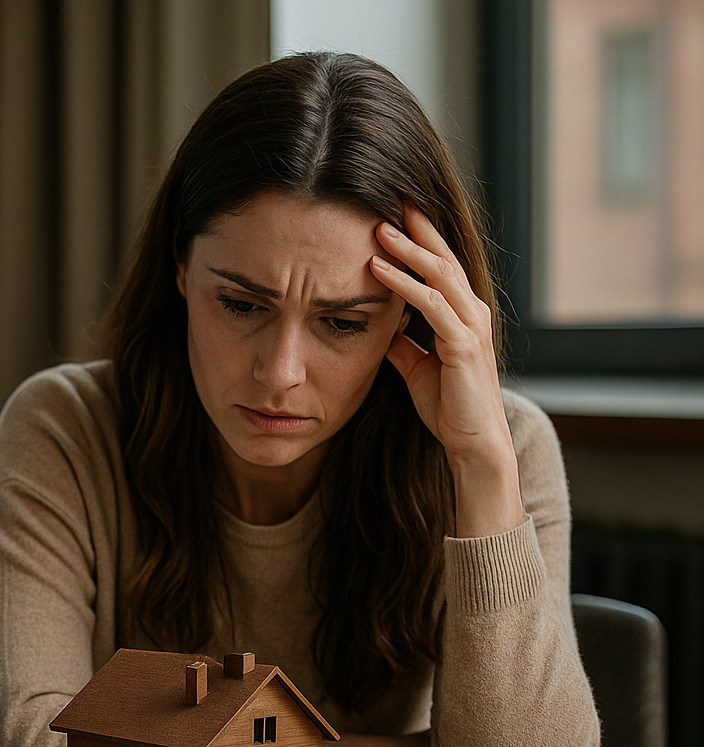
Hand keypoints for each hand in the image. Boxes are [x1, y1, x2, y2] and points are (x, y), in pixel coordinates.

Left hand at [370, 204, 523, 536]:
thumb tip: (378, 323)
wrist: (471, 442)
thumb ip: (401, 340)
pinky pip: (431, 306)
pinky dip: (404, 285)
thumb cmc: (448, 406)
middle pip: (443, 258)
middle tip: (389, 200)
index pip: (440, 265)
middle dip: (416, 229)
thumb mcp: (415, 366)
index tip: (393, 212)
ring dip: (407, 249)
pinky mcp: (462, 346)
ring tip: (377, 228)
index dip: (419, 238)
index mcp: (463, 314)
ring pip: (440, 275)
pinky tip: (379, 270)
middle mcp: (472, 312)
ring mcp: (471, 326)